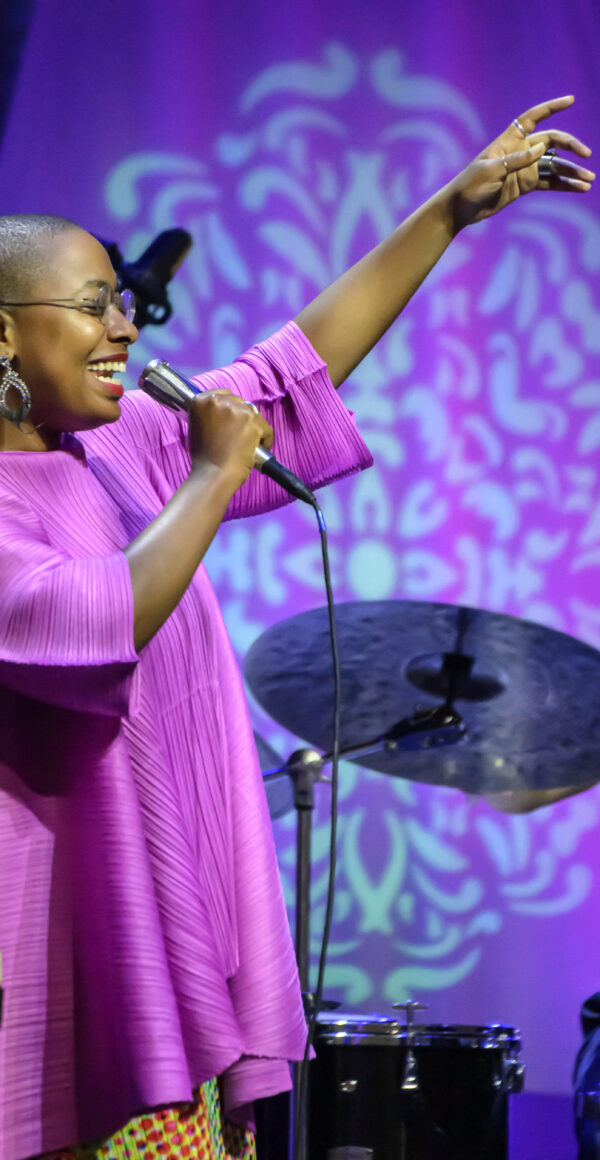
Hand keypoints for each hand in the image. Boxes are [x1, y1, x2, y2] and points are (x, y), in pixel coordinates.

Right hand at [188, 389, 272, 484]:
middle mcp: (218, 401)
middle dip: (241, 417)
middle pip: (238, 402)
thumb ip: (209, 416)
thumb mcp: (197, 428)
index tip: (231, 419)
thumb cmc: (204, 458)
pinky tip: (258, 449)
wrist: (214, 473)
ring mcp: (237, 410)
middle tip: (239, 435)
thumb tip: (223, 415)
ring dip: (253, 427)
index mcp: (200, 401)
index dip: (228, 408)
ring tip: (248, 443)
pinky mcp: (253, 421)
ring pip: (253, 413)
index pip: (222, 394)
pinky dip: (264, 439)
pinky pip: (265, 427)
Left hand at [447, 95, 594, 232]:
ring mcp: (525, 168)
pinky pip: (550, 183)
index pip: (533, 118)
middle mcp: (521, 151)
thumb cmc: (471, 185)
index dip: (551, 107)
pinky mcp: (526, 185)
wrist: (461, 208)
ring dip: (572, 172)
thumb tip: (542, 148)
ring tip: (589, 181)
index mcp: (510, 140)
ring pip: (554, 166)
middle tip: (586, 155)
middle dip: (570, 147)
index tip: (570, 100)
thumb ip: (517, 160)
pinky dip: (564, 185)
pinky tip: (579, 189)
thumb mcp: (492, 171)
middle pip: (552, 142)